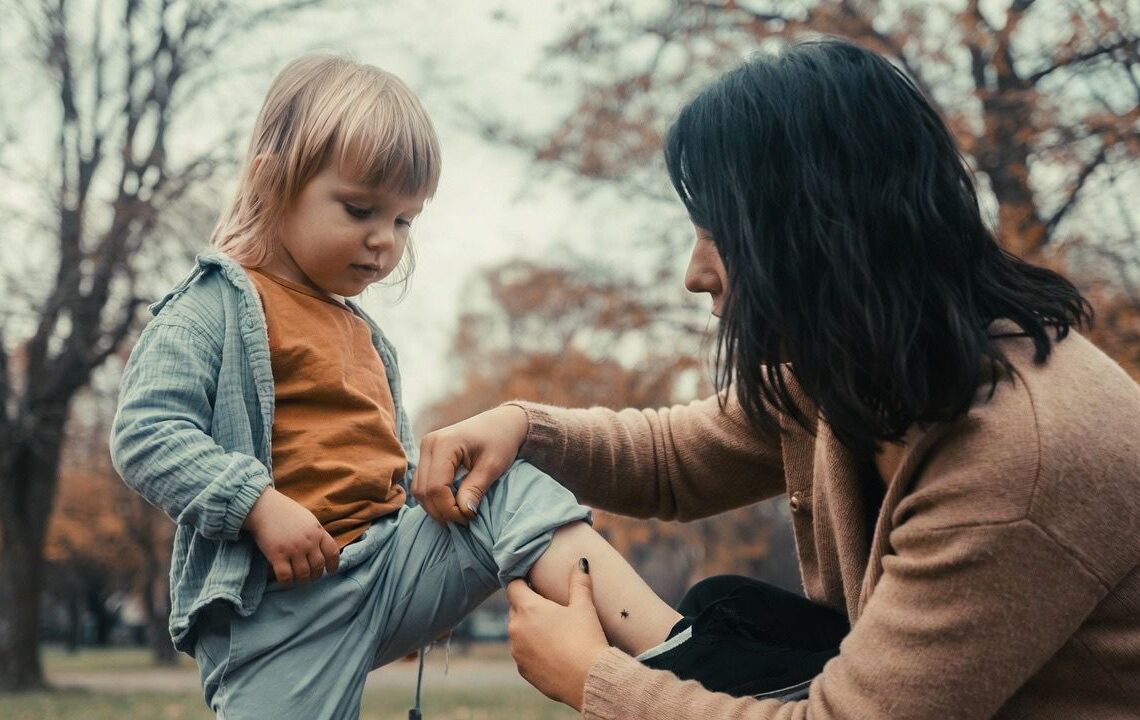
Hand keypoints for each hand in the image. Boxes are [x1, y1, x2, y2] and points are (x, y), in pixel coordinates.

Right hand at [243, 487, 339, 584]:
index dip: (333, 564)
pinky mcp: (277, 555)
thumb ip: (316, 533)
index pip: (332, 552)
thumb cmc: (285, 512)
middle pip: (318, 566)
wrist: (263, 506)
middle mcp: (308, 542)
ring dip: (302, 580)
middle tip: (311, 577)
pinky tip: (285, 579)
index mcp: (318, 531)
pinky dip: (287, 581)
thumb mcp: (308, 519)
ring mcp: (293, 549)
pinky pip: (286, 576)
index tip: (330, 571)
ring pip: (303, 574)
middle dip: (316, 575)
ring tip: (298, 579)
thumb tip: (322, 549)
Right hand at [414, 404, 528, 524]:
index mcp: (444, 444)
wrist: (501, 422)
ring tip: (458, 514)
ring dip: (436, 507)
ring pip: (419, 489)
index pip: (436, 487)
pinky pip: (422, 483)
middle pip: (423, 491)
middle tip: (464, 520)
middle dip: (441, 511)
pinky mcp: (427, 455)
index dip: (449, 509)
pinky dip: (434, 498)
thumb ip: (475, 489)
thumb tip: (464, 513)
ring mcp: (425, 449)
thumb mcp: (493, 466)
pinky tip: (451, 504)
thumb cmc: (501, 440)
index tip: (469, 518)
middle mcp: (428, 444)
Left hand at [506, 559, 608, 710]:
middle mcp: (516, 629)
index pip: (513, 586)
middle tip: (549, 607)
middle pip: (515, 608)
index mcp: (528, 609)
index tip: (533, 582)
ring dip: (529, 628)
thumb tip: (582, 561)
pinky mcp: (522, 670)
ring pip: (517, 632)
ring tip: (552, 631)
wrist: (589, 679)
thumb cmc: (586, 638)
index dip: (522, 582)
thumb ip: (579, 582)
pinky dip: (532, 649)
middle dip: (528, 605)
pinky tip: (552, 651)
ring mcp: (516, 651)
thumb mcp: (584, 606)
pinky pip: (522, 653)